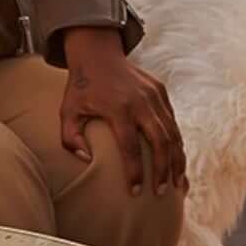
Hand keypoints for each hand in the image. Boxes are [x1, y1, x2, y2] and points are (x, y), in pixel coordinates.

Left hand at [59, 27, 187, 196]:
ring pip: (172, 133)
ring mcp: (154, 95)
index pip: (130, 147)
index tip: (136, 192)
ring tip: (177, 183)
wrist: (98, 53)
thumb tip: (86, 160)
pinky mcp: (160, 91)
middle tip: (161, 192)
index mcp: (118, 108)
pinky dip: (177, 142)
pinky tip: (177, 160)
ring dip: (176, 159)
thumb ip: (71, 138)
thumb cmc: (81, 87)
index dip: (135, 172)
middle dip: (163, 170)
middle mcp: (141, 102)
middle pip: (160, 142)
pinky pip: (172, 121)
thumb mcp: (68, 111)